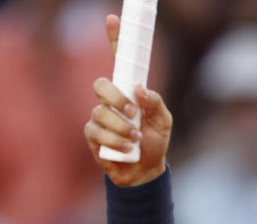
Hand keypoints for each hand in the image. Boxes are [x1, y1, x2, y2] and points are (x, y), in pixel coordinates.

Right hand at [84, 14, 171, 185]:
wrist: (144, 171)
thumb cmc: (153, 143)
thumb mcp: (164, 121)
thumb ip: (156, 102)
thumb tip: (139, 88)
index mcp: (129, 92)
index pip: (120, 61)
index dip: (115, 39)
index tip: (114, 19)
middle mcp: (112, 101)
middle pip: (101, 84)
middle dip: (116, 98)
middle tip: (133, 112)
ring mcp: (100, 117)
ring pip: (100, 112)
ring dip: (121, 127)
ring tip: (135, 138)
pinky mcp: (92, 135)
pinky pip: (96, 131)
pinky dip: (114, 140)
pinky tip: (126, 148)